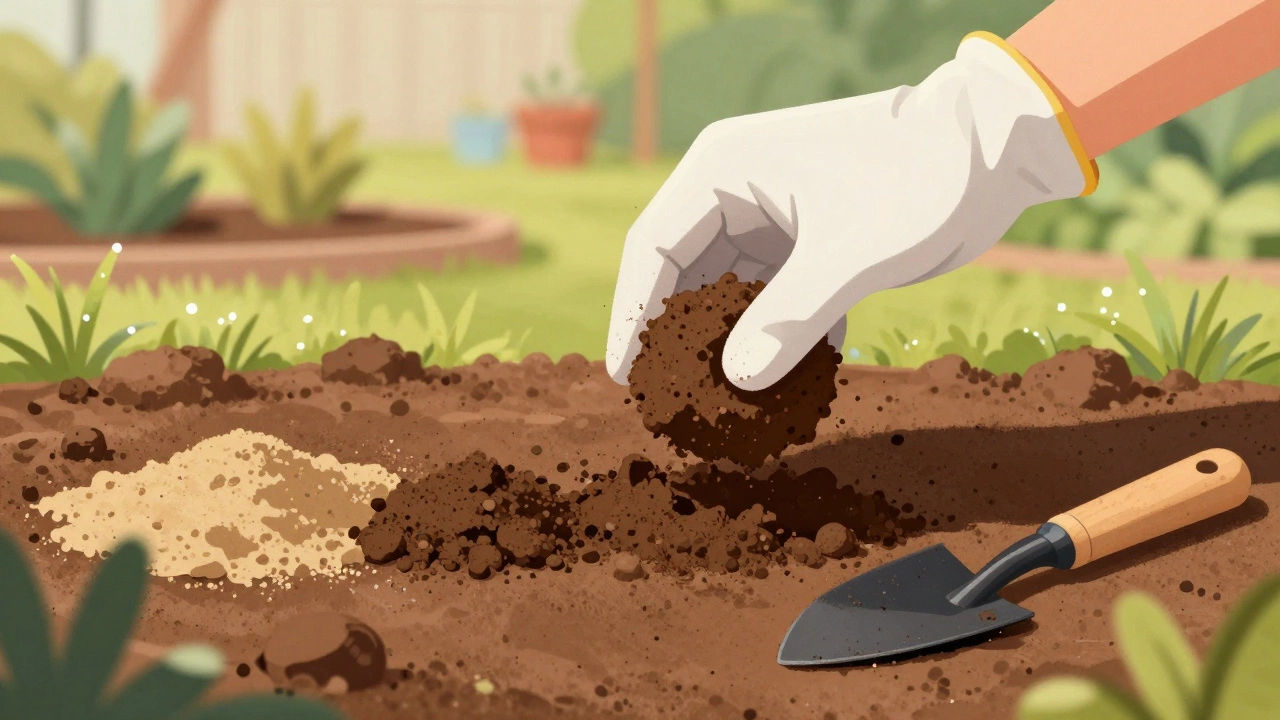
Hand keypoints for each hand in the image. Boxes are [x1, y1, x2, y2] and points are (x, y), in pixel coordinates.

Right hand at [605, 34, 1095, 391]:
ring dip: (737, 347)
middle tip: (676, 402)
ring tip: (730, 409)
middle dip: (685, 339)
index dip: (633, 314)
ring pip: (734, 293)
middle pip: (687, 274)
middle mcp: (739, 189)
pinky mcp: (811, 241)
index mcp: (725, 169)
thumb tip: (740, 381)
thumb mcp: (853, 253)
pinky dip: (783, 339)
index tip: (626, 376)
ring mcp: (775, 215)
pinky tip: (792, 388)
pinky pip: (777, 299)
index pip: (654, 245)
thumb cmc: (924, 179)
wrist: (997, 150)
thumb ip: (792, 317)